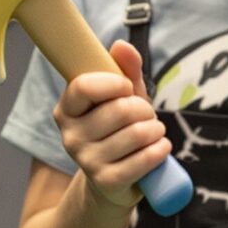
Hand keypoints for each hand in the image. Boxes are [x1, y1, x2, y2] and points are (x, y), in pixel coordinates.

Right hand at [51, 40, 171, 209]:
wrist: (115, 178)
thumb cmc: (119, 128)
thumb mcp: (123, 95)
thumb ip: (125, 69)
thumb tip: (122, 45)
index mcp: (67, 109)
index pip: (84, 86)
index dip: (114, 83)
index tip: (126, 87)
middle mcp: (70, 136)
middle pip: (121, 110)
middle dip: (144, 109)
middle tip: (145, 115)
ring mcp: (87, 161)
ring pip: (137, 133)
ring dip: (156, 129)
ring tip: (152, 131)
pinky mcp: (107, 181)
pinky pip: (145, 159)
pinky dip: (161, 149)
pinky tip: (159, 148)